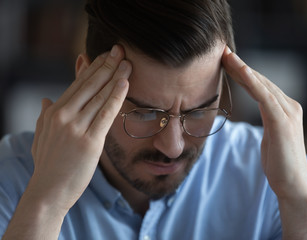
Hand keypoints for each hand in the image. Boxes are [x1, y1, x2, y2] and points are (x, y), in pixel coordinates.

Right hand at [30, 45, 130, 211]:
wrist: (48, 192)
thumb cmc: (48, 165)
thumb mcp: (41, 136)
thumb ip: (44, 116)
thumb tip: (46, 99)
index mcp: (53, 112)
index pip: (77, 84)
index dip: (93, 68)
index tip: (105, 56)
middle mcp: (63, 115)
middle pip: (89, 85)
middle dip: (107, 65)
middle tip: (120, 50)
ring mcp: (75, 128)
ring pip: (99, 96)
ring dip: (115, 77)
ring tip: (128, 63)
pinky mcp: (89, 141)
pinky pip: (105, 114)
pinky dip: (116, 97)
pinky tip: (124, 84)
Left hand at [222, 47, 306, 198]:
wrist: (291, 183)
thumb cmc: (279, 162)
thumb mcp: (270, 136)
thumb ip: (267, 119)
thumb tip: (257, 111)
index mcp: (284, 108)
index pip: (260, 85)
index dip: (243, 72)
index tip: (226, 62)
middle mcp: (289, 105)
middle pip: (260, 80)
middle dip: (240, 66)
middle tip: (221, 53)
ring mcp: (287, 112)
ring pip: (261, 84)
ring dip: (242, 69)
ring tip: (226, 56)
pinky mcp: (282, 121)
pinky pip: (264, 96)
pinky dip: (252, 82)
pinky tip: (241, 70)